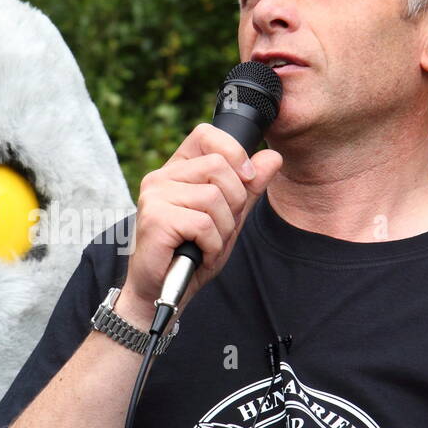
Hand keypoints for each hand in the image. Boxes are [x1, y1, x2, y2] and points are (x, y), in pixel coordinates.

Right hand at [116, 122, 283, 326]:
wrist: (162, 292)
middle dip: (234, 203)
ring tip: (206, 244)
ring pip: (214, 198)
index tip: (245, 180)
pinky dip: (211, 245)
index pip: (207, 135)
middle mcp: (161, 177)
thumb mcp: (229, 217)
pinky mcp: (155, 219)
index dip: (234, 153)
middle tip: (219, 228)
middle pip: (219, 167)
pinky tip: (199, 254)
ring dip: (222, 229)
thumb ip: (249, 187)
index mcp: (177, 170)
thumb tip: (273, 157)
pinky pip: (204, 223)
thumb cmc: (192, 254)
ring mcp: (155, 197)